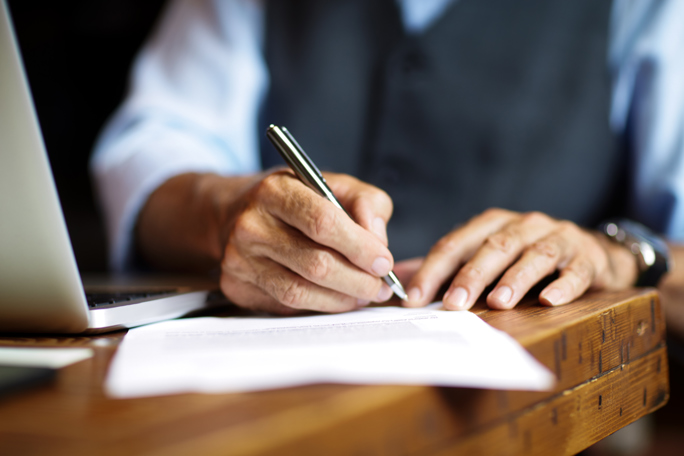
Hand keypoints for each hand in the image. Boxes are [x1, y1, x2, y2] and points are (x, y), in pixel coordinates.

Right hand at [219, 171, 394, 313]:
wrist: (237, 213)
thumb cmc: (294, 200)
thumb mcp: (332, 184)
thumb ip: (366, 203)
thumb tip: (378, 241)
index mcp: (275, 191)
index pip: (323, 222)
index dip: (360, 246)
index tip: (384, 262)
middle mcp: (251, 225)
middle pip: (315, 263)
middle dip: (358, 280)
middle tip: (381, 287)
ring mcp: (239, 259)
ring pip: (301, 292)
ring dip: (342, 299)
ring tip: (364, 295)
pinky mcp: (237, 287)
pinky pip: (286, 306)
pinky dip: (320, 306)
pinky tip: (337, 298)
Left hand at [401, 208, 638, 309]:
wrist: (590, 252)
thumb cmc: (526, 257)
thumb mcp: (485, 255)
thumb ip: (447, 266)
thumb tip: (402, 281)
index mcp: (492, 224)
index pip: (456, 244)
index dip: (434, 271)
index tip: (414, 299)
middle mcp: (524, 225)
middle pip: (494, 247)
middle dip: (471, 276)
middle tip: (453, 304)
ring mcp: (558, 238)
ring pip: (534, 255)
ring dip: (515, 279)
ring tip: (498, 303)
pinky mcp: (588, 257)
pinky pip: (576, 270)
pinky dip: (563, 285)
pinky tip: (549, 301)